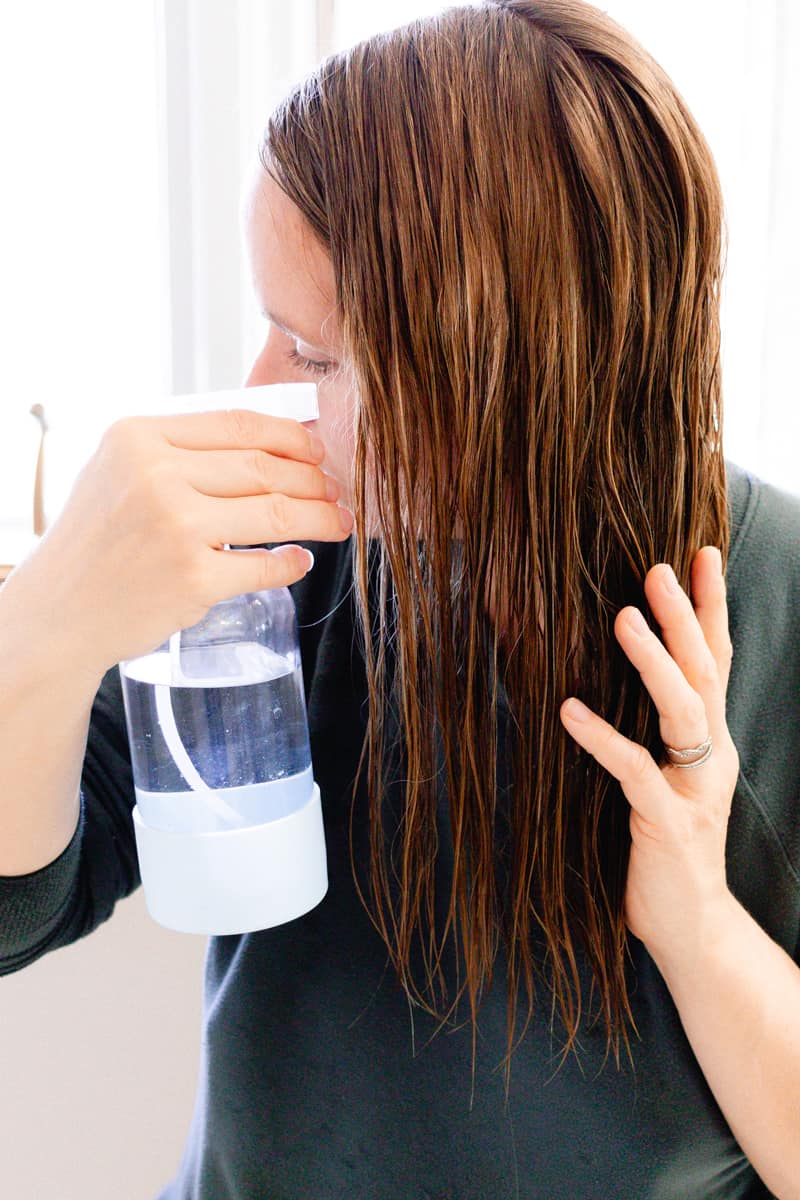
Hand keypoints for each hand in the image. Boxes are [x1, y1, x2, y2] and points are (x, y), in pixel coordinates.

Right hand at [1, 408, 352, 682]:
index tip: (316, 450)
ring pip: (276, 512)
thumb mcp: (119, 470)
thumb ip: (180, 449)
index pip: (238, 423)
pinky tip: (300, 560)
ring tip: (337, 521)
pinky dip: (292, 564)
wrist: (60, 612)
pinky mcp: (194, 581)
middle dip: (313, 479)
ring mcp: (176, 529)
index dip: (290, 436)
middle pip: (264, 467)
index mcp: (138, 437)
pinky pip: (266, 566)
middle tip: (335, 490)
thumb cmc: (97, 539)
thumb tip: (271, 441)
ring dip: (319, 516)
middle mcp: (155, 477)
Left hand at [559, 547, 739, 973]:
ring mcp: (694, 789)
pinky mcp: (667, 822)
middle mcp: (710, 756)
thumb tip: (613, 679)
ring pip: (684, 711)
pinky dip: (603, 738)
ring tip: (624, 617)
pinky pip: (635, 771)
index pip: (716, 660)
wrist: (693, 928)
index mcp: (710, 741)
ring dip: (655, 662)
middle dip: (686, 616)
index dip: (711, 606)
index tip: (701, 552)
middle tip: (659, 567)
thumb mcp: (666, 779)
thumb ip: (654, 733)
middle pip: (706, 672)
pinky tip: (569, 710)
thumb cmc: (667, 848)